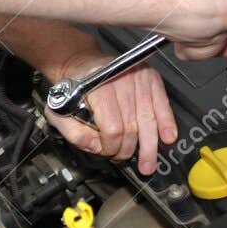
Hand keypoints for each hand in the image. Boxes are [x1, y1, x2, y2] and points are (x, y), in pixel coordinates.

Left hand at [43, 49, 177, 174]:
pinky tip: (168, 137)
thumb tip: (96, 147)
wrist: (83, 64)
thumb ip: (72, 132)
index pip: (112, 129)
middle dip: (128, 149)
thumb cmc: (74, 86)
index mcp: (96, 87)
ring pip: (148, 120)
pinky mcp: (150, 77)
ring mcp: (137, 77)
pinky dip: (167, 122)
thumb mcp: (59, 110)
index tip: (105, 151)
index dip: (110, 147)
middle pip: (132, 127)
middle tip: (124, 159)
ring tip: (148, 164)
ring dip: (149, 146)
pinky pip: (162, 104)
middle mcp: (119, 79)